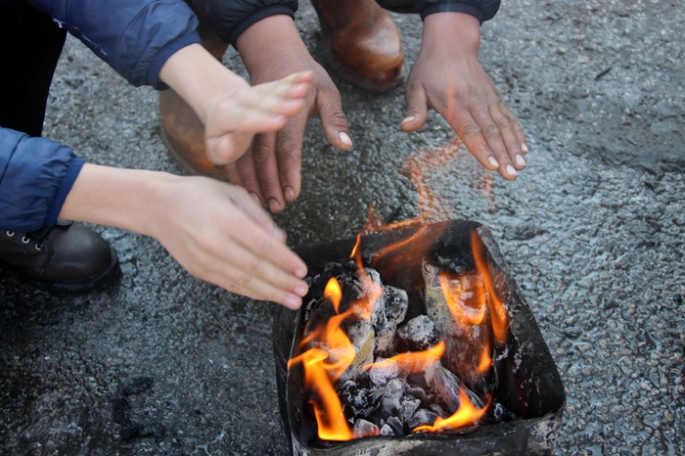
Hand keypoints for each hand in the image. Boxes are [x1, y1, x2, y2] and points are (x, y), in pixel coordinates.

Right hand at [60, 165, 308, 308]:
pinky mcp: (200, 271)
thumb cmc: (198, 194)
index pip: (262, 245)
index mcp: (226, 219)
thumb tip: (281, 241)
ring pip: (244, 281)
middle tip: (302, 291)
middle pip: (256, 268)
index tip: (302, 270)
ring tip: (292, 301)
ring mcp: (206, 260)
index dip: (285, 261)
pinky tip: (268, 296)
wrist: (157, 207)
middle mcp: (215, 243)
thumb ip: (259, 217)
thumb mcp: (233, 193)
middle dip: (283, 282)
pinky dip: (252, 292)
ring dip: (271, 293)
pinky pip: (231, 284)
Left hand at [203, 71, 313, 164]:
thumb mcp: (213, 147)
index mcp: (225, 115)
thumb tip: (229, 148)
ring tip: (305, 88)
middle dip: (280, 104)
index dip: (261, 120)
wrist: (217, 106)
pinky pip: (281, 83)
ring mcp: (255, 92)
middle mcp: (240, 100)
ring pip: (273, 90)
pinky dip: (294, 79)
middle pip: (261, 102)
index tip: (280, 121)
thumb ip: (221, 151)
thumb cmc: (219, 136)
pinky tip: (308, 76)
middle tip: (299, 105)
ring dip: (290, 89)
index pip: (243, 119)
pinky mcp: (267, 88)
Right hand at [232, 15, 351, 212]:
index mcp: (290, 110)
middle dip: (269, 182)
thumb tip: (344, 145)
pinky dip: (240, 171)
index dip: (289, 171)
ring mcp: (253, 118)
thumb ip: (335, 120)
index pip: (288, 146)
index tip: (292, 193)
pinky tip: (246, 189)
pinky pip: (239, 150)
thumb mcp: (327, 92)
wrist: (276, 55)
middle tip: (277, 206)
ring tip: (261, 203)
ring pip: (248, 154)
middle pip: (264, 155)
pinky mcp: (245, 122)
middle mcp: (267, 115)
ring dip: (254, 180)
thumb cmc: (308, 78)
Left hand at [401, 13, 527, 179]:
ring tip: (521, 167)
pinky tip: (524, 150)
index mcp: (455, 104)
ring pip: (503, 126)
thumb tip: (406, 127)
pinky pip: (508, 118)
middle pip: (491, 133)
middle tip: (511, 175)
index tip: (493, 166)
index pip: (470, 131)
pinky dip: (517, 134)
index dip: (482, 149)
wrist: (451, 45)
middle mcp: (475, 103)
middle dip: (503, 155)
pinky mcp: (494, 98)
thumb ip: (414, 109)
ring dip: (514, 147)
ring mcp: (487, 100)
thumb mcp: (415, 87)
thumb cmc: (429, 70)